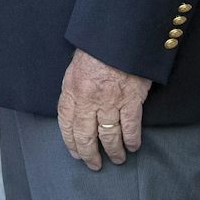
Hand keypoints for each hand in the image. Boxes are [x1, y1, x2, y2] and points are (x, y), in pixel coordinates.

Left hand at [57, 49, 150, 169]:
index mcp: (72, 89)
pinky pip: (130, 127)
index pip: (66, 123)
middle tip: (94, 165)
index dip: (70, 141)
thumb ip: (75, 88)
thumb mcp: (76, 66)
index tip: (75, 152)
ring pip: (109, 136)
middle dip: (89, 154)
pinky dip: (131, 140)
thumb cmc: (96, 47)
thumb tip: (77, 107)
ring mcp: (110, 102)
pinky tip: (132, 146)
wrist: (118, 35)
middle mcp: (88, 99)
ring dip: (113, 151)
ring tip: (117, 159)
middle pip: (85, 135)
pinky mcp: (130, 100)